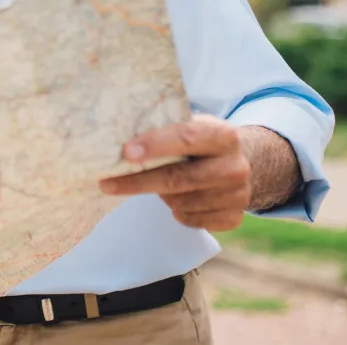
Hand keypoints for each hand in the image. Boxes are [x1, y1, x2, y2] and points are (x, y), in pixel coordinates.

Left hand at [98, 114, 250, 230]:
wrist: (240, 163)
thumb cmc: (200, 143)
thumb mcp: (191, 126)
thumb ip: (164, 130)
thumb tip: (116, 140)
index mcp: (223, 135)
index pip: (186, 138)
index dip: (155, 145)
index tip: (126, 153)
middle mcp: (235, 166)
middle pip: (178, 178)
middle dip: (138, 182)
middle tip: (107, 183)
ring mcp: (237, 195)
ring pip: (180, 202)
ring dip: (160, 196)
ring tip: (157, 183)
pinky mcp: (232, 218)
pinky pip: (190, 220)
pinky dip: (177, 212)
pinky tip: (177, 200)